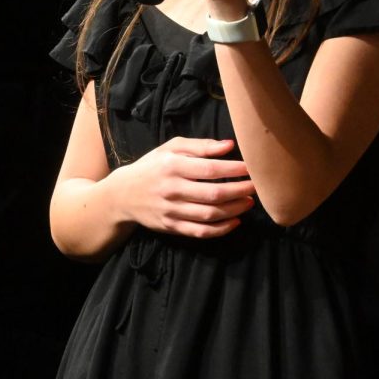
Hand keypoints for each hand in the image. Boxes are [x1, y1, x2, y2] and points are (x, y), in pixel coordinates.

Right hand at [117, 137, 255, 237]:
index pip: (210, 169)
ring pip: (210, 215)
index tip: (252, 168)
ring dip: (235, 209)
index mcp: (172, 166)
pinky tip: (235, 221)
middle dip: (240, 190)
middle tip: (257, 187)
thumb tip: (229, 146)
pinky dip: (221, 229)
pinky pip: (200, 232)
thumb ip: (200, 146)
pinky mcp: (171, 227)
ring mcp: (171, 211)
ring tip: (248, 202)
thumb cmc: (152, 166)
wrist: (122, 194)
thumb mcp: (171, 148)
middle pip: (214, 194)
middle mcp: (171, 189)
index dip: (235, 170)